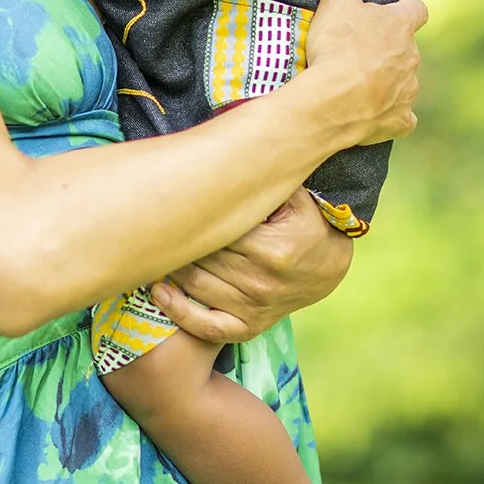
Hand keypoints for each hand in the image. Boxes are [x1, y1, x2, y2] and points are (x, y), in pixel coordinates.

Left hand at [149, 188, 352, 344]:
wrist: (329, 265)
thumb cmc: (306, 223)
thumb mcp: (295, 197)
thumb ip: (265, 180)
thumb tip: (227, 156)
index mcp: (271, 248)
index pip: (215, 228)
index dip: (191, 214)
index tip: (171, 200)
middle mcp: (261, 281)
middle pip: (202, 255)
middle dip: (178, 238)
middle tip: (154, 221)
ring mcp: (255, 307)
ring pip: (196, 284)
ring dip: (171, 267)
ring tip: (153, 248)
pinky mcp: (250, 325)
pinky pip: (208, 327)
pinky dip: (179, 312)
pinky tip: (159, 293)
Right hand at [304, 0, 425, 147]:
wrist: (331, 102)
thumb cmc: (335, 47)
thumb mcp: (337, 0)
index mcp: (401, 25)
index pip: (417, 9)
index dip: (402, 10)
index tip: (383, 14)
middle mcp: (412, 57)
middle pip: (408, 47)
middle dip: (390, 48)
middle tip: (358, 50)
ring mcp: (409, 90)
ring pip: (405, 80)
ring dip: (389, 79)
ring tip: (358, 81)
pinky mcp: (400, 120)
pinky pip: (402, 116)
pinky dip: (391, 113)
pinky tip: (372, 111)